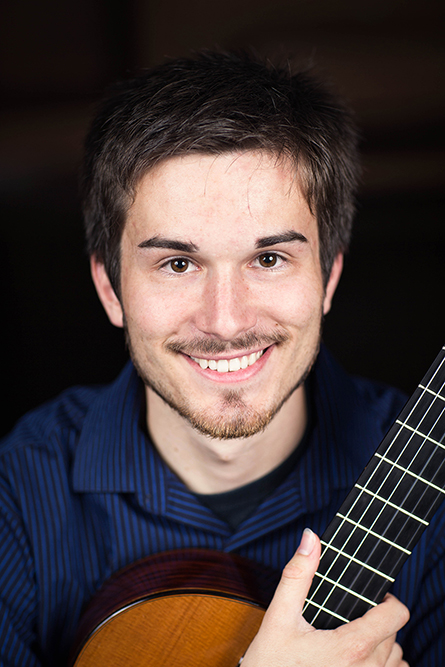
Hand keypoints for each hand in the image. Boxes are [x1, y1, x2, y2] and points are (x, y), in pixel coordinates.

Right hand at [242, 529, 409, 665]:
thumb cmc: (270, 663)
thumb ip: (298, 575)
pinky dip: (380, 665)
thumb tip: (310, 537)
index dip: (386, 599)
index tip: (368, 597)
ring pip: (394, 656)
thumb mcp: (279, 616)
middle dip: (375, 620)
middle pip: (394, 633)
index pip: (396, 615)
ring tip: (349, 640)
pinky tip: (354, 660)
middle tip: (345, 618)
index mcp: (351, 647)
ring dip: (380, 644)